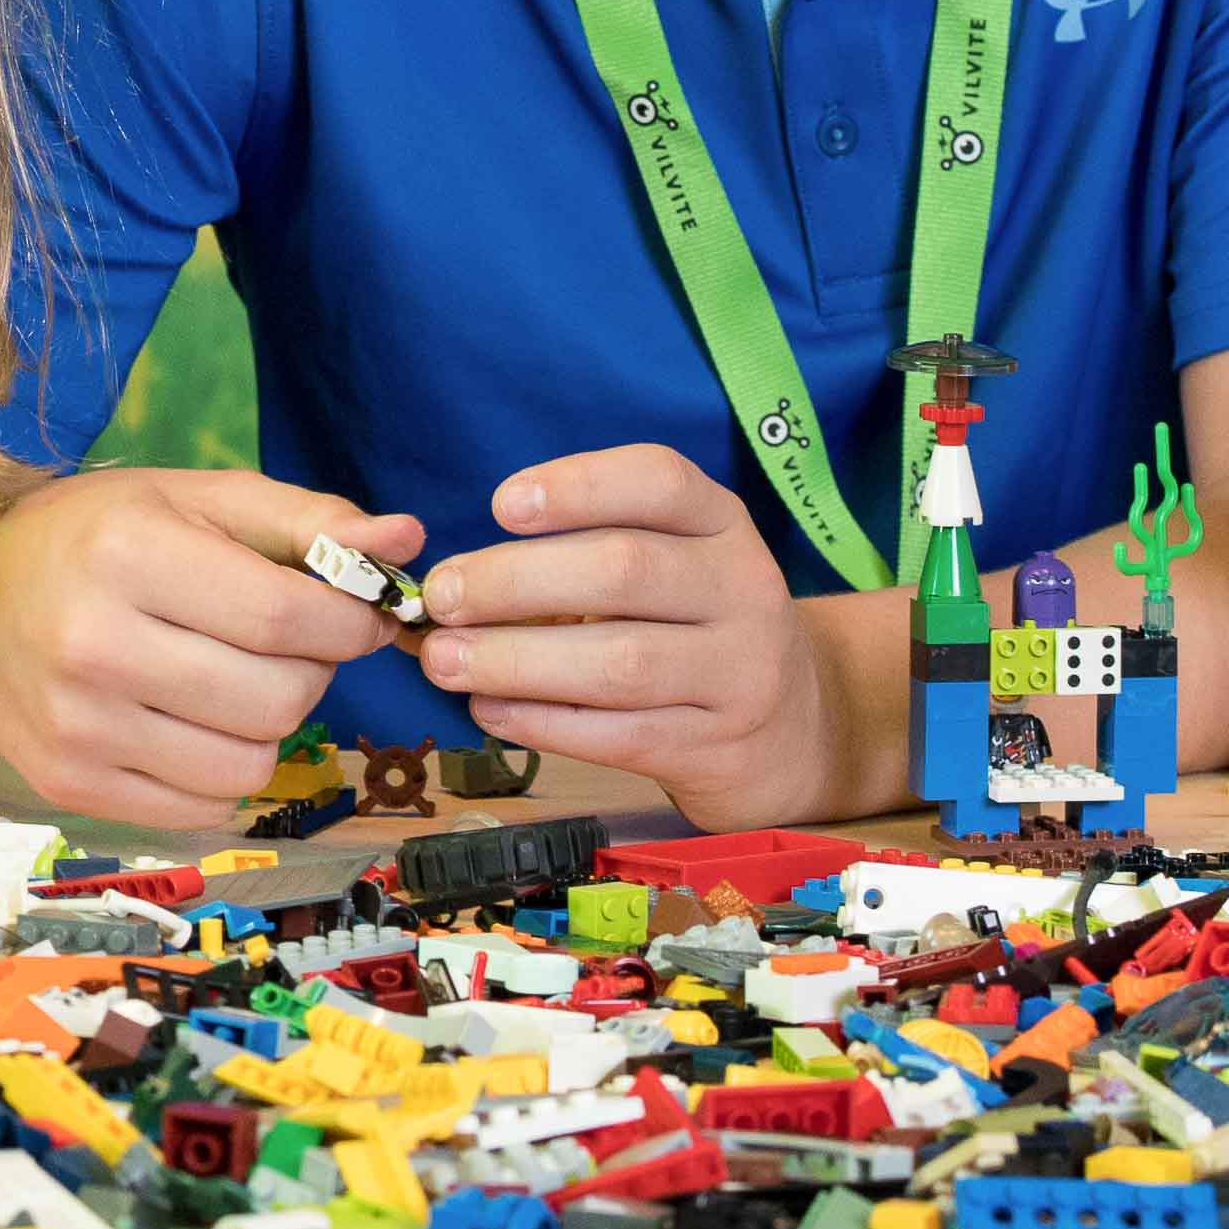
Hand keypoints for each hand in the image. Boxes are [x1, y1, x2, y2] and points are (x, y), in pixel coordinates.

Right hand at [0, 469, 414, 832]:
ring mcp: (79, 729)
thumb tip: (404, 540)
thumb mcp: (186, 498)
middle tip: (280, 644)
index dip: (349, 623)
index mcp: (128, 554)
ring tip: (235, 683)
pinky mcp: (74, 788)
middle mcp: (95, 647)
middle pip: (280, 698)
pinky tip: (195, 725)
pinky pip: (209, 808)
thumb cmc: (88, 539)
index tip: (354, 614)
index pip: (290, 617)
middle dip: (310, 672)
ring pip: (252, 764)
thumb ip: (300, 519)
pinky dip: (225, 772)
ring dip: (270, 726)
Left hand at [416, 444, 841, 825]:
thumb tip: (456, 574)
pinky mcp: (716, 747)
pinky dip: (543, 723)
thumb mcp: (671, 566)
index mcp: (722, 524)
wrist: (786, 731)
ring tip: (444, 661)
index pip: (660, 481)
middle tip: (441, 596)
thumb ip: (584, 551)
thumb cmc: (691, 628)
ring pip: (619, 663)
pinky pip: (618, 735)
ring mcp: (739, 674)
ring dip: (517, 661)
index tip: (501, 504)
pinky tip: (490, 710)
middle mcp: (742, 590)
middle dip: (517, 581)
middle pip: (626, 571)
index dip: (579, 486)